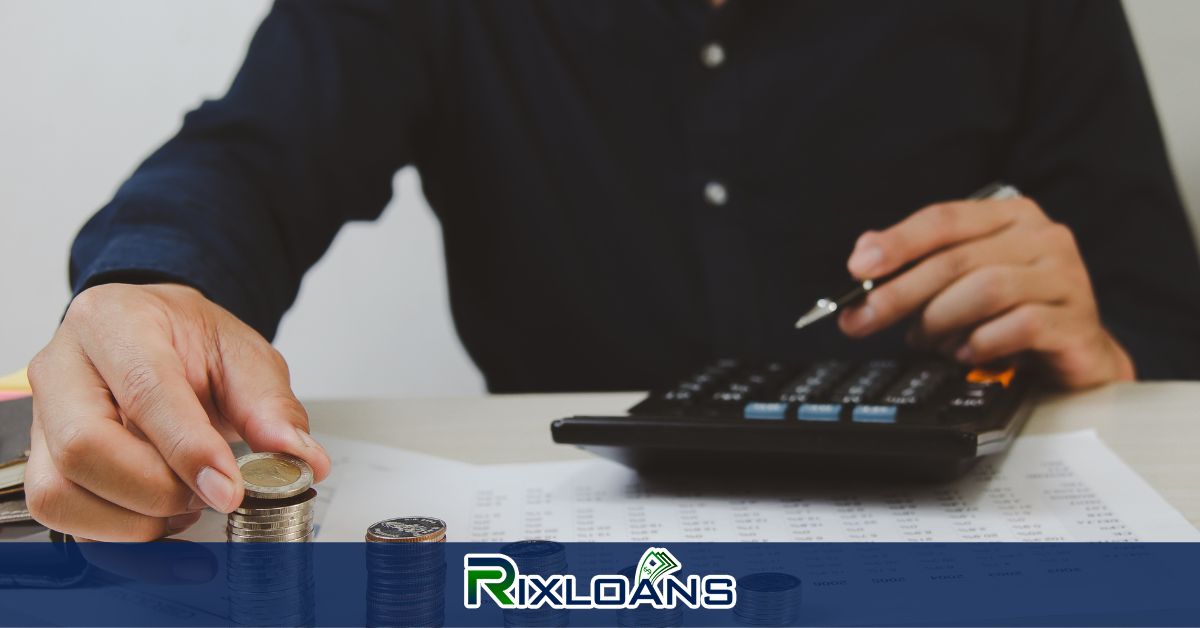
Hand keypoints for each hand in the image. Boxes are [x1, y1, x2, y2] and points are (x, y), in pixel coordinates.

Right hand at [25, 283, 330, 540]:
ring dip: (133, 521)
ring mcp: (44, 420)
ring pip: (60, 493)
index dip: (188, 450)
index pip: (144, 391)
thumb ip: (271, 406)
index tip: (230, 489)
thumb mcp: (244, 354)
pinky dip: (117, 538)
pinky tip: (162, 523)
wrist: (157, 335)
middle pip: (85, 449)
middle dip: (158, 490)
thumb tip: (300, 458)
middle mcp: (64, 368)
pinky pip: (63, 519)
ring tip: (186, 506)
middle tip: (211, 494)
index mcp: (116, 323)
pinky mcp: (42, 464)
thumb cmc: (190, 340)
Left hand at [838, 195, 1134, 388]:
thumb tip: (864, 256)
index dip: (897, 242)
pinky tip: (967, 354)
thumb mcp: (963, 281)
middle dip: (900, 293)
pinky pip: (1020, 326)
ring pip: (985, 289)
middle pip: (956, 260)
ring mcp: (1066, 277)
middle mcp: (1043, 237)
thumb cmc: (1012, 311)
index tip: (858, 268)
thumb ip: (919, 264)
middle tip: (863, 319)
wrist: (1077, 353)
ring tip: (929, 341)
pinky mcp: (1077, 321)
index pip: (944, 219)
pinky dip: (981, 343)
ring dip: (942, 320)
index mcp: (1010, 216)